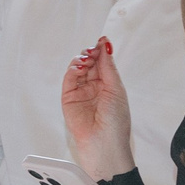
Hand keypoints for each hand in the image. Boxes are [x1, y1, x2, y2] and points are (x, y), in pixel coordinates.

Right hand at [60, 37, 133, 181]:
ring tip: (86, 59)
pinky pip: (68, 80)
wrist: (104, 143)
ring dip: (81, 60)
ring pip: (77, 69)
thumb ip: (108, 67)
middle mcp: (94, 87)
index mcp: (108, 85)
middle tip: (93, 51)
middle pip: (89, 63)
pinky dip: (72, 71)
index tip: (102, 40)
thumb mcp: (116, 89)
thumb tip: (105, 46)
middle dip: (90, 54)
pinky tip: (79, 67)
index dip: (101, 51)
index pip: (102, 63)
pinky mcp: (68, 99)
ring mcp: (80, 93)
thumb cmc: (115, 122)